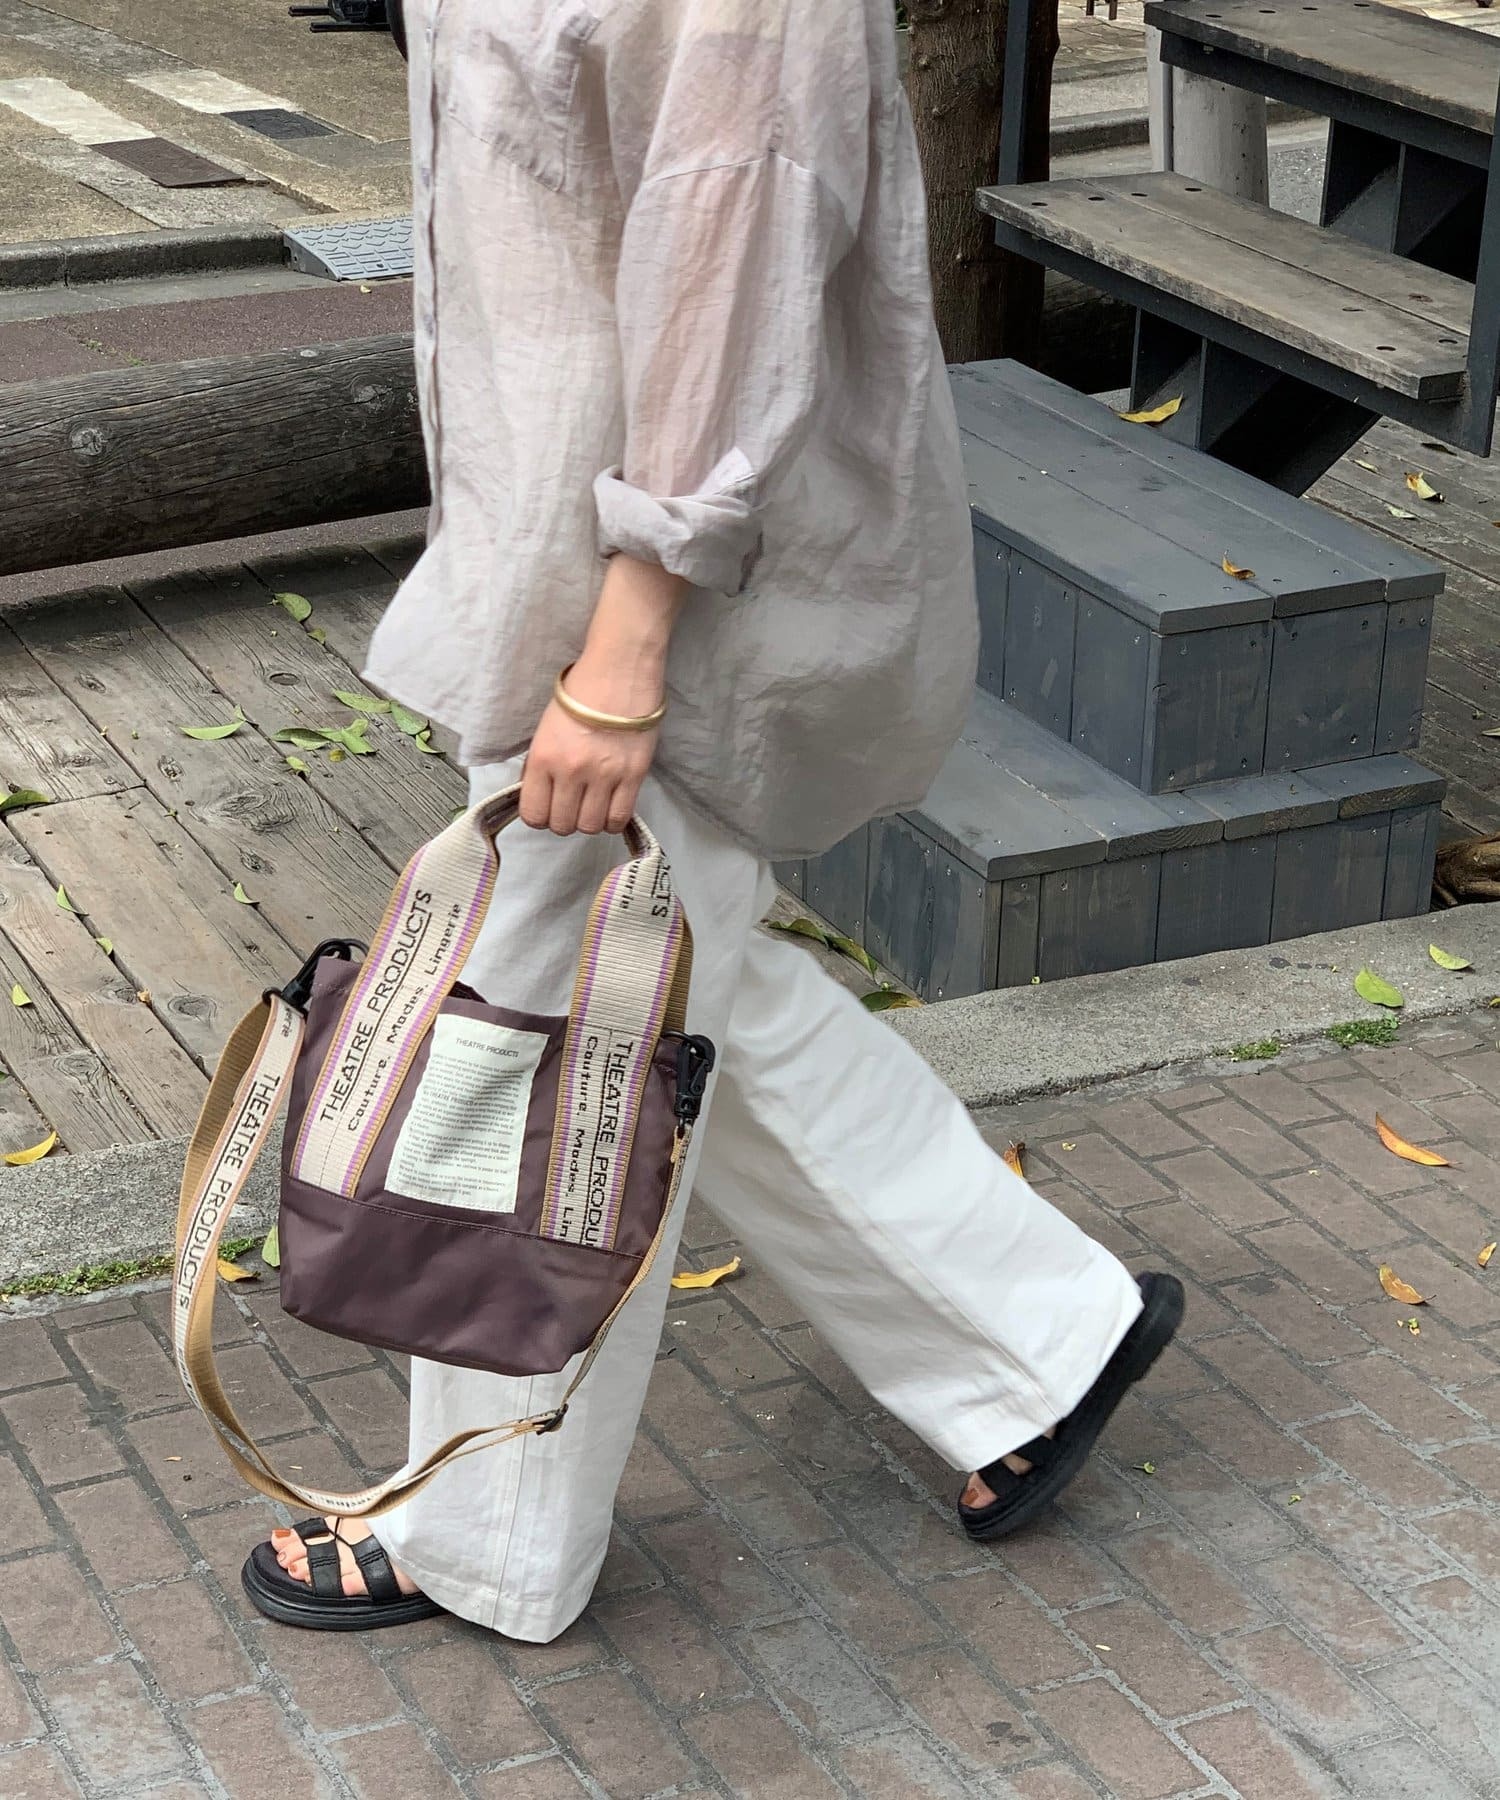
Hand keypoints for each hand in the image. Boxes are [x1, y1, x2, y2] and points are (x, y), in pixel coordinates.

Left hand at [520, 554, 684, 835]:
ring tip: (593, 803)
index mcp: (543, 757)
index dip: (540, 816)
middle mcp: (571, 772)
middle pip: (562, 825)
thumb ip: (542, 763)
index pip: (534, 815)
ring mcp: (604, 776)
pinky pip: (619, 818)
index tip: (548, 806)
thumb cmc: (579, 691)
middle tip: (572, 803)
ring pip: (590, 826)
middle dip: (565, 819)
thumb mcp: (546, 727)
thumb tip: (541, 793)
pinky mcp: (634, 775)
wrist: (620, 668)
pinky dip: (612, 819)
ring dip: (589, 820)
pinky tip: (610, 806)